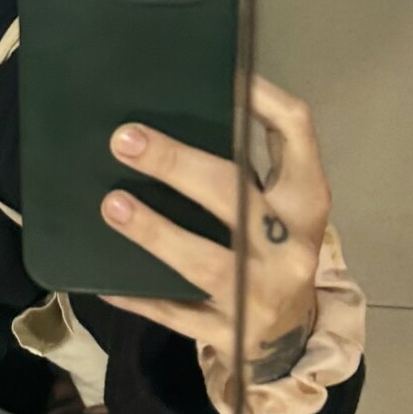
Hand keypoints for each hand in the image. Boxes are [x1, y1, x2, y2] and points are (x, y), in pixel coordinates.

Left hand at [97, 75, 330, 397]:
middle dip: (177, 165)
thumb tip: (189, 106)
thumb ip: (254, 168)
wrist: (295, 338)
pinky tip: (105, 281)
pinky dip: (140, 296)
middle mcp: (291, 245)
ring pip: (203, 259)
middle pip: (234, 194)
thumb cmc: (280, 251)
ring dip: (154, 231)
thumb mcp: (285, 208)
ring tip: (112, 205)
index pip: (295, 132)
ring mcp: (260, 293)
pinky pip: (176, 314)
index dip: (260, 98)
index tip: (220, 74)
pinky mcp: (230, 333)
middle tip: (125, 140)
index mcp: (307, 201)